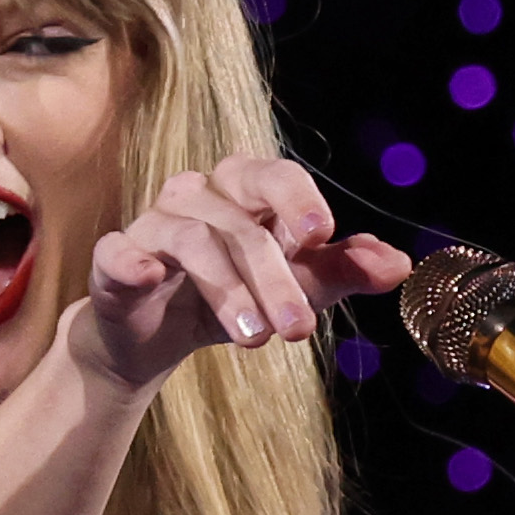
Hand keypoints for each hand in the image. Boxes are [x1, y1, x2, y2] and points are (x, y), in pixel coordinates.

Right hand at [71, 152, 411, 393]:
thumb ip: (342, 271)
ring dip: (227, 289)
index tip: (320, 235)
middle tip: (299, 331)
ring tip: (254, 340)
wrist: (157, 336)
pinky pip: (118, 251)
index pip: (274, 174)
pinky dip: (132, 261)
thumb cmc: (231, 297)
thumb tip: (400, 264)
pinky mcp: (114, 260)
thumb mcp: (293, 288)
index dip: (298, 198)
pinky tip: (148, 278)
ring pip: (191, 240)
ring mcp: (152, 225)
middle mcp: (197, 197)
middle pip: (239, 219)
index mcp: (244, 192)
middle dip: (275, 276)